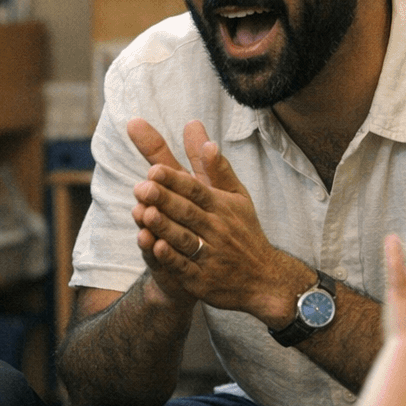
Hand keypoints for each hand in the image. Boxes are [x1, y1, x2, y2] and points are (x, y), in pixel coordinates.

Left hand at [127, 119, 293, 316]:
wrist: (264, 279)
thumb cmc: (243, 231)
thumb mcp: (236, 196)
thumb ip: (212, 164)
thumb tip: (194, 126)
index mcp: (222, 206)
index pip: (196, 190)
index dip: (175, 180)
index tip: (154, 168)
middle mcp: (217, 229)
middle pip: (188, 212)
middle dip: (165, 199)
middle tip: (142, 187)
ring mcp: (210, 256)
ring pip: (185, 239)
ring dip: (165, 227)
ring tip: (144, 214)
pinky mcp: (203, 280)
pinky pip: (186, 268)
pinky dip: (172, 259)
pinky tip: (156, 248)